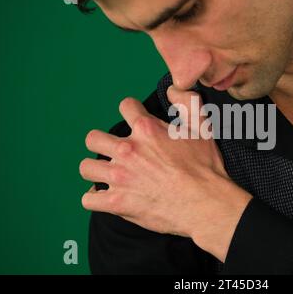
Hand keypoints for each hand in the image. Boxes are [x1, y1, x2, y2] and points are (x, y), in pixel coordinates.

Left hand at [79, 86, 252, 261]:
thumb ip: (188, 103)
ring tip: (108, 174)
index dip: (132, 111)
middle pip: (93, 138)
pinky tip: (105, 196)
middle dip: (102, 142)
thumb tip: (172, 89)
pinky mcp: (117, 203)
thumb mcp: (203, 129)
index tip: (135, 120)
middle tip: (115, 151)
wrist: (206, 204)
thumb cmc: (205, 168)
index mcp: (147, 130)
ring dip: (97, 170)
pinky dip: (96, 198)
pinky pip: (89, 199)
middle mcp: (128, 150)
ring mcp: (120, 177)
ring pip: (86, 167)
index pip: (125, 106)